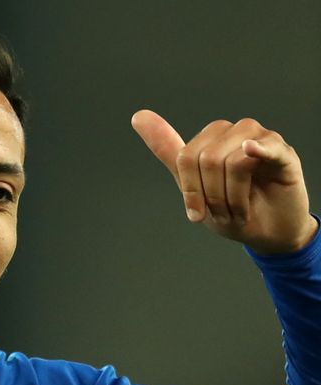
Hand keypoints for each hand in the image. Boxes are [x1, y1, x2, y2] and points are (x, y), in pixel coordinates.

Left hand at [131, 109, 317, 254]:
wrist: (267, 231)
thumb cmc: (231, 208)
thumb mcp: (192, 184)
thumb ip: (167, 150)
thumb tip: (138, 115)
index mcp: (211, 138)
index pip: (186, 157)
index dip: (191, 190)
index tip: (197, 214)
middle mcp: (234, 132)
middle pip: (206, 159)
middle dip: (213, 196)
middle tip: (226, 212)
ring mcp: (260, 138)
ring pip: (230, 162)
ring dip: (233, 198)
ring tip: (241, 209)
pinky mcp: (283, 151)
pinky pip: (264, 146)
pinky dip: (257, 151)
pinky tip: (252, 152)